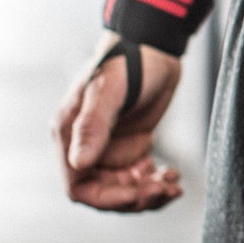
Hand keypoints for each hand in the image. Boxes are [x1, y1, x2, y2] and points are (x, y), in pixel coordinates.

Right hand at [51, 33, 184, 211]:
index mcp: (70, 135)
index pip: (78, 186)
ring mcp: (109, 146)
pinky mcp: (130, 144)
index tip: (136, 194)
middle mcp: (86, 146)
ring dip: (148, 193)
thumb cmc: (128, 61)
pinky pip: (138, 176)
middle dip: (134, 197)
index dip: (107, 197)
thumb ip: (93, 126)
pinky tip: (172, 174)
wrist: (154, 45)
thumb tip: (79, 163)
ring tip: (173, 184)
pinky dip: (155, 181)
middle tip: (165, 189)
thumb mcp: (109, 91)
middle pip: (104, 191)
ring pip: (123, 188)